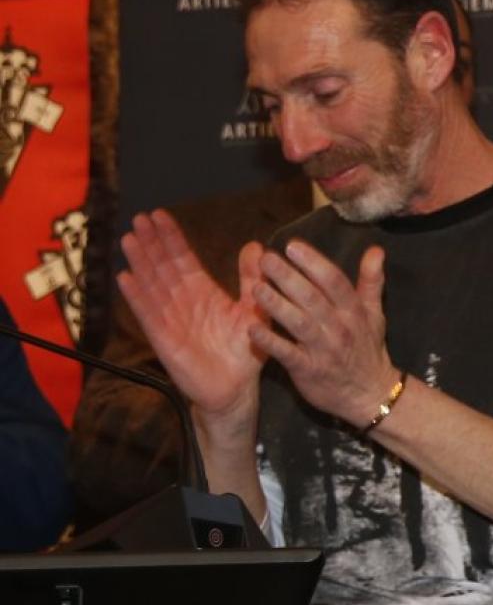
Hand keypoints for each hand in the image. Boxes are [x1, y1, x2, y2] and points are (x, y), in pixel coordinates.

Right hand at [118, 211, 266, 435]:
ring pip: (152, 286)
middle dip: (151, 243)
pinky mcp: (165, 340)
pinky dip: (137, 297)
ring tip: (129, 239)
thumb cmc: (244, 351)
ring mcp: (171, 320)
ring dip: (141, 263)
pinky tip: (125, 278)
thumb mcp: (253, 310)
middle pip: (163, 267)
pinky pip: (149, 315)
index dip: (171, 238)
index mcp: (203, 293)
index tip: (160, 215)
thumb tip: (256, 245)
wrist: (236, 390)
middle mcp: (183, 303)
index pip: (184, 260)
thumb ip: (253, 280)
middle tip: (139, 217)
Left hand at [247, 240, 397, 428]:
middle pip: (312, 298)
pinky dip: (270, 342)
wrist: (370, 394)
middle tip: (266, 259)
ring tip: (255, 287)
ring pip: (299, 323)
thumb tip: (376, 250)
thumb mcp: (375, 314)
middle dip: (289, 277)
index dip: (314, 263)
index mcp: (354, 310)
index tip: (292, 246)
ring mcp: (323, 349)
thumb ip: (371, 281)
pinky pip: (287, 354)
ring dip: (277, 305)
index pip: (334, 281)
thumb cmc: (367, 349)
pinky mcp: (308, 370)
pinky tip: (251, 328)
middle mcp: (339, 327)